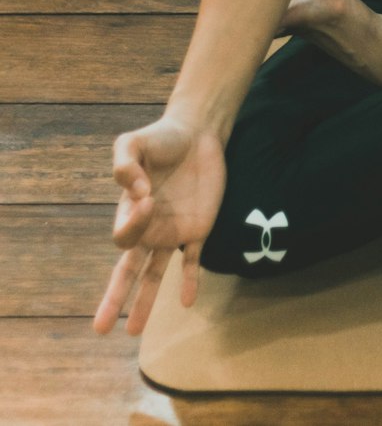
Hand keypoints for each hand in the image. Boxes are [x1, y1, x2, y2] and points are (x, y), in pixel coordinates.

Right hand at [92, 113, 226, 336]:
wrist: (199, 133)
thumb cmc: (162, 138)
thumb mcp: (133, 142)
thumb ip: (124, 162)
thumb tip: (135, 191)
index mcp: (130, 212)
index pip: (124, 237)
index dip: (134, 223)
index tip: (148, 193)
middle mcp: (149, 228)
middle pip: (127, 270)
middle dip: (114, 298)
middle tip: (99, 329)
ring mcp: (173, 231)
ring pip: (155, 275)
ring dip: (144, 302)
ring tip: (132, 332)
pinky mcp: (199, 228)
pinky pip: (192, 261)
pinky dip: (190, 281)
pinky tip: (187, 301)